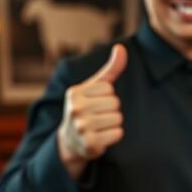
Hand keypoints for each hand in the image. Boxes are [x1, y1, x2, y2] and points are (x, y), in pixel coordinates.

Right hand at [57, 44, 126, 177]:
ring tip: (100, 127)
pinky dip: (114, 136)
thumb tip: (121, 48)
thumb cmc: (86, 109)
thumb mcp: (95, 88)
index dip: (107, 97)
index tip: (95, 104)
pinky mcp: (89, 143)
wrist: (71, 141)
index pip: (109, 89)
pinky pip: (118, 133)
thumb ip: (110, 69)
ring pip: (118, 118)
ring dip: (114, 124)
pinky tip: (101, 137)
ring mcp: (81, 127)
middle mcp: (75, 108)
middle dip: (112, 110)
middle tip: (98, 117)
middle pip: (115, 103)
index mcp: (75, 93)